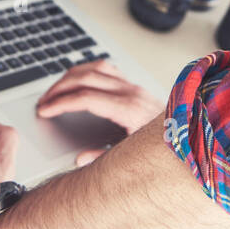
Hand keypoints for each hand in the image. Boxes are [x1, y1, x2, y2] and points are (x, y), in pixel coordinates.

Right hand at [35, 59, 164, 166]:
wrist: (186, 137)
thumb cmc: (162, 149)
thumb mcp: (131, 157)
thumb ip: (102, 158)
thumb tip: (79, 159)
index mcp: (128, 110)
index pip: (85, 98)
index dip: (61, 103)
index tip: (44, 110)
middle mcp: (131, 93)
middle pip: (86, 79)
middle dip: (59, 88)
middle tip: (43, 101)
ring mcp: (133, 86)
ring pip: (95, 68)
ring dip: (71, 76)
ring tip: (54, 90)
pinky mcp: (134, 86)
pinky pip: (106, 69)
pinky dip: (87, 71)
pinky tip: (76, 80)